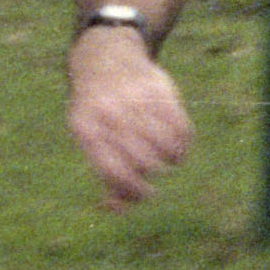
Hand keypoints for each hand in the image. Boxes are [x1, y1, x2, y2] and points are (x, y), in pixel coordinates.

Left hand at [66, 31, 191, 205]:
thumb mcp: (88, 137)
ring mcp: (136, 102)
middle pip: (142, 162)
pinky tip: (177, 145)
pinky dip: (184, 144)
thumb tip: (117, 210)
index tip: (146, 194)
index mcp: (86, 129)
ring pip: (165, 147)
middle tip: (153, 170)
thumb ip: (105, 173)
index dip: (133, 191)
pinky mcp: (161, 92)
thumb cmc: (97, 111)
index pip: (113, 171)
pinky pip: (182, 129)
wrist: (106, 58)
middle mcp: (110, 115)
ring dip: (170, 160)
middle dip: (151, 173)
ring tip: (166, 157)